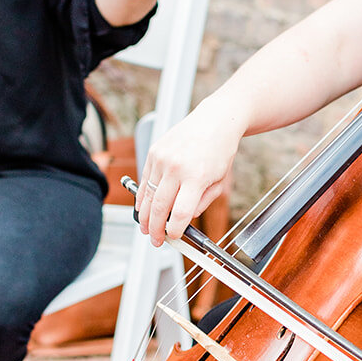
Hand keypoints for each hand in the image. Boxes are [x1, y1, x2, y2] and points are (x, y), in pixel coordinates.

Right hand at [135, 97, 243, 245]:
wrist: (214, 120)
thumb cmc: (219, 150)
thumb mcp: (219, 181)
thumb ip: (202, 203)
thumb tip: (183, 220)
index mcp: (197, 177)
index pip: (180, 213)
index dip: (174, 230)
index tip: (173, 237)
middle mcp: (176, 167)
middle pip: (160, 207)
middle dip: (155, 228)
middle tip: (155, 239)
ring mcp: (162, 159)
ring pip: (148, 196)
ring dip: (145, 216)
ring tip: (146, 228)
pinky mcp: (154, 152)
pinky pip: (144, 180)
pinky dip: (142, 197)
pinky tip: (143, 208)